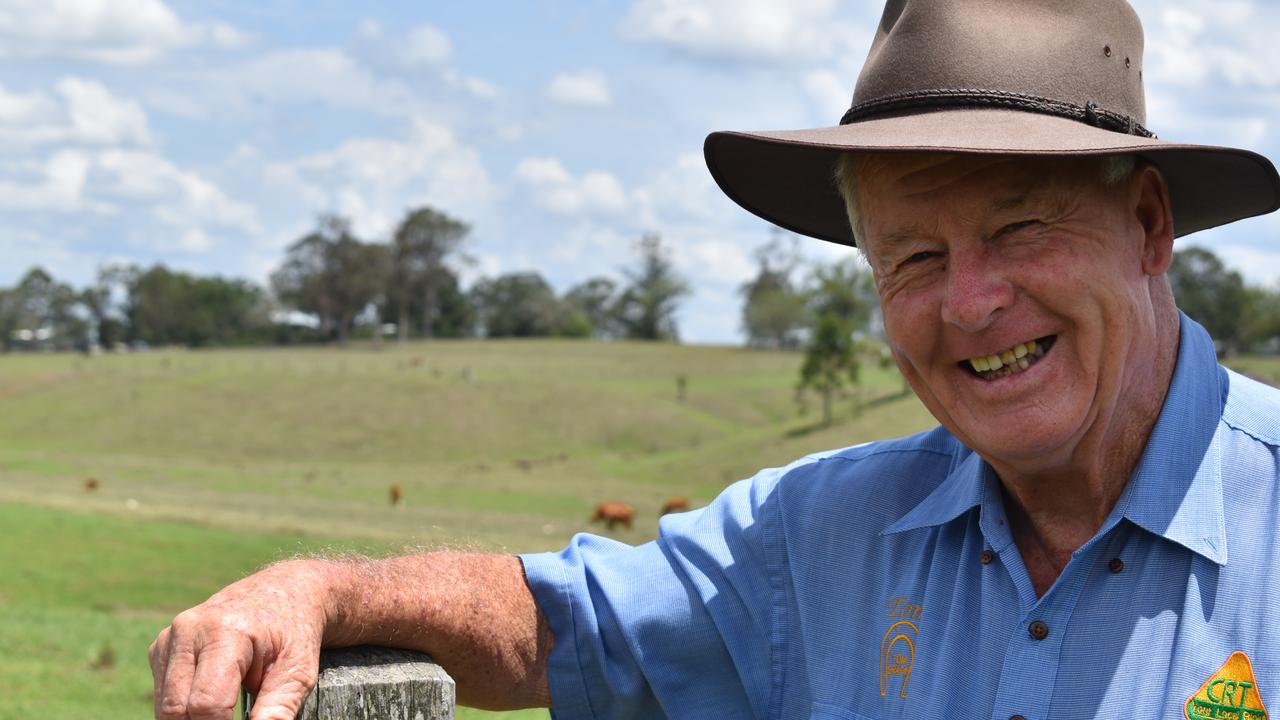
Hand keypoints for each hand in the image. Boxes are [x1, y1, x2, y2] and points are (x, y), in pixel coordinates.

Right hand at [148, 560, 333, 719]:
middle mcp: (188, 630)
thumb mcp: (298, 671)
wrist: (283, 594)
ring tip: (230, 712)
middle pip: (177, 709)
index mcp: (223, 632)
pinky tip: (216, 700)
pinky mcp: (162, 648)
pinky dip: (185, 709)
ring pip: (165, 707)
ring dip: (193, 718)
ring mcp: (169, 638)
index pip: (206, 703)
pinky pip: (165, 695)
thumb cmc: (293, 635)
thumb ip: (279, 708)